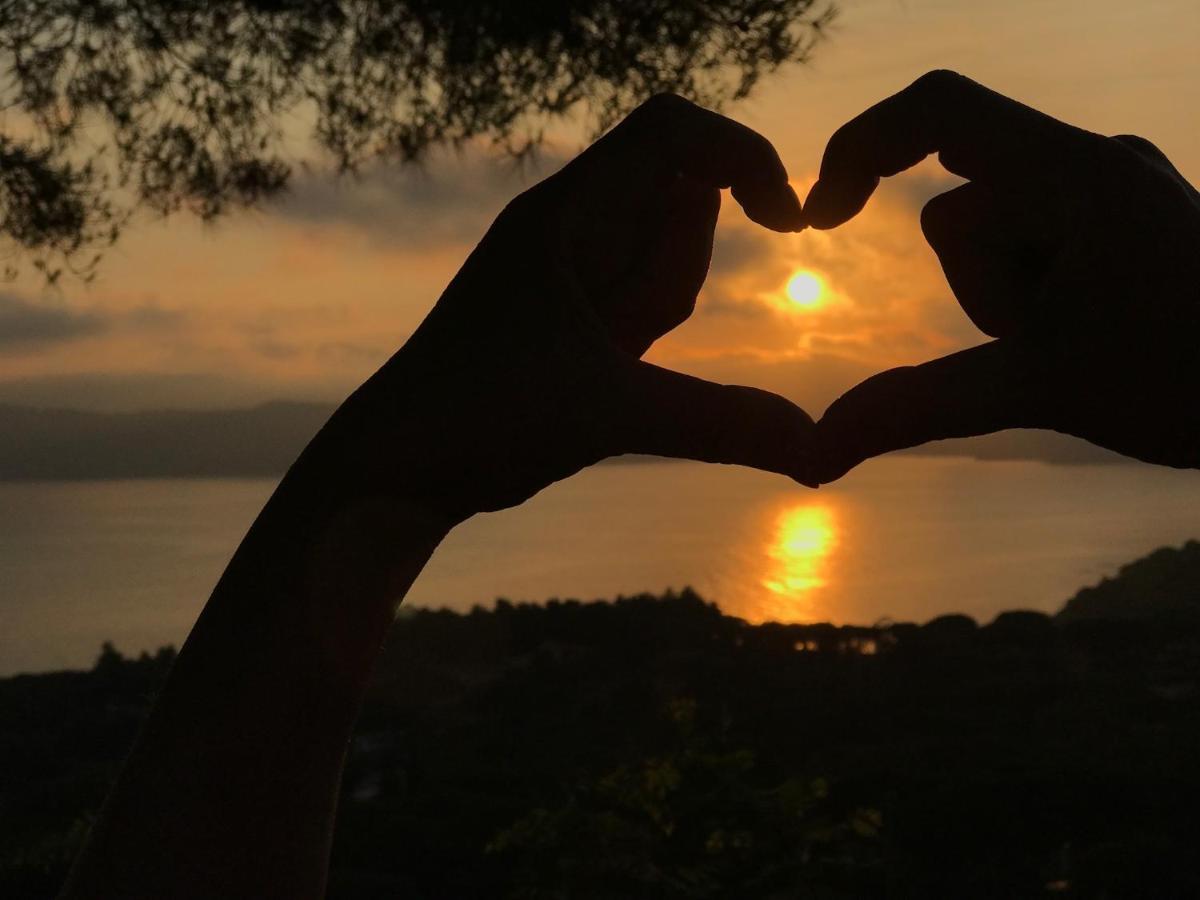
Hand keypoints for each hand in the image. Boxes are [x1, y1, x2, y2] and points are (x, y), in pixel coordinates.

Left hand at [317, 95, 815, 519]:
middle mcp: (565, 227)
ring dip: (659, 307)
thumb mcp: (609, 415)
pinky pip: (638, 301)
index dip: (745, 155)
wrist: (396, 464)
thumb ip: (718, 426)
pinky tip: (606, 376)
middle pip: (676, 203)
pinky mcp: (570, 316)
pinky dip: (647, 329)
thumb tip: (818, 452)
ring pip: (660, 259)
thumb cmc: (480, 418)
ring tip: (599, 366)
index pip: (672, 130)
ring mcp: (568, 271)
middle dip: (676, 273)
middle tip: (618, 343)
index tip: (791, 221)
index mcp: (563, 213)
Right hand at [805, 70, 1199, 480]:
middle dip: (974, 285)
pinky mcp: (1122, 221)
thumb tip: (813, 456)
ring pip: (995, 236)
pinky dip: (1030, 291)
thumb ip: (918, 409)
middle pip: (960, 207)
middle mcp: (1093, 162)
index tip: (819, 219)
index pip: (939, 109)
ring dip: (1005, 298)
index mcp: (1074, 173)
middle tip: (1041, 341)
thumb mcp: (1039, 389)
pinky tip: (1089, 332)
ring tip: (1076, 343)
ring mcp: (1111, 191)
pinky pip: (1035, 243)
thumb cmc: (1189, 380)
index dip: (860, 147)